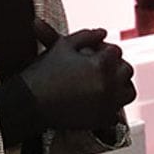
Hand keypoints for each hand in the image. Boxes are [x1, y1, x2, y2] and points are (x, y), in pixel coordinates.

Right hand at [21, 20, 135, 131]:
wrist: (26, 105)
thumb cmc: (43, 73)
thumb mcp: (62, 46)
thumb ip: (87, 35)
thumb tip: (104, 32)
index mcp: (101, 64)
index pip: (116, 51)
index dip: (103, 51)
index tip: (92, 55)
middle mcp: (108, 84)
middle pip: (126, 70)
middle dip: (114, 67)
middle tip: (99, 70)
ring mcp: (106, 104)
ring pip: (128, 92)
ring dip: (120, 87)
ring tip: (105, 84)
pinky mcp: (100, 121)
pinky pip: (117, 113)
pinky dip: (112, 107)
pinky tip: (98, 101)